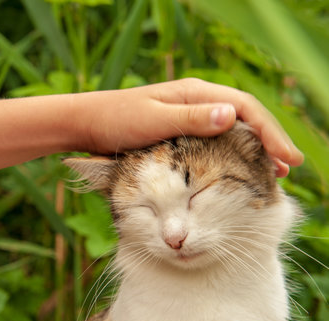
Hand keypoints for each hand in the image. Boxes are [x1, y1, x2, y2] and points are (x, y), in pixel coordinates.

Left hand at [70, 78, 302, 176]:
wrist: (86, 125)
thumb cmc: (115, 121)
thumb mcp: (153, 121)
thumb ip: (190, 119)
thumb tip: (231, 116)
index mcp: (193, 93)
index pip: (242, 108)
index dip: (268, 131)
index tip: (286, 157)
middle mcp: (195, 101)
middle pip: (243, 118)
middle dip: (268, 141)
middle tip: (289, 168)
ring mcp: (188, 116)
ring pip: (231, 130)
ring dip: (253, 149)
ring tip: (274, 172)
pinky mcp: (179, 132)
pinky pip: (214, 141)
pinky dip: (232, 154)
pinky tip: (239, 168)